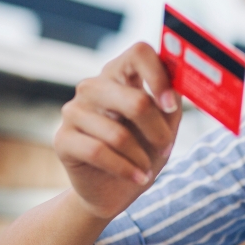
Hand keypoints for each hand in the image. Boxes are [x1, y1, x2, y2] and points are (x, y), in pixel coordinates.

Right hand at [55, 42, 181, 219]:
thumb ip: (171, 101)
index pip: (139, 53)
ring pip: (118, 133)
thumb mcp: (164, 126)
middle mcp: (93, 87)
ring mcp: (74, 111)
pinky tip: (137, 178)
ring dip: (141, 158)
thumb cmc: (141, 152)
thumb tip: (181, 81)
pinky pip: (98, 152)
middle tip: (166, 148)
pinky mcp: (62, 139)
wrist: (114, 191)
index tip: (170, 106)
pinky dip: (124, 169)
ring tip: (146, 170)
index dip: (159, 76)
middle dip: (158, 132)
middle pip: (135, 100)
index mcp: (120, 75)